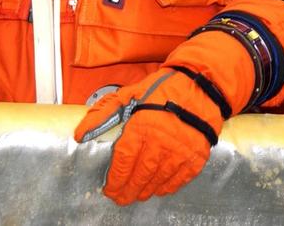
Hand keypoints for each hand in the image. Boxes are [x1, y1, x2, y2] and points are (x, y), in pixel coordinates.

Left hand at [73, 65, 229, 204]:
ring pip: (158, 180)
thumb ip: (104, 114)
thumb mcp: (130, 94)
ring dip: (146, 190)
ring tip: (139, 194)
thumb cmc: (165, 88)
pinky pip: (180, 179)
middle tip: (121, 198)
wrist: (202, 84)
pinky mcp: (197, 155)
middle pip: (140, 176)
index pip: (124, 162)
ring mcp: (181, 150)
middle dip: (128, 190)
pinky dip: (168, 187)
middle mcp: (161, 142)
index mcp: (142, 127)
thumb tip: (80, 135)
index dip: (115, 179)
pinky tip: (160, 188)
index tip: (110, 189)